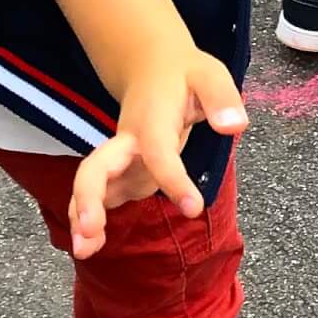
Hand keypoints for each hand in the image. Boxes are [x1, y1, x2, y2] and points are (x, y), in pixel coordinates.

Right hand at [67, 41, 247, 258]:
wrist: (152, 66)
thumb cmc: (185, 74)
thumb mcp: (210, 75)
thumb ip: (222, 100)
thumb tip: (234, 126)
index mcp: (152, 122)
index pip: (159, 154)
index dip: (173, 181)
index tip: (194, 209)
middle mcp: (128, 142)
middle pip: (97, 168)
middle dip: (90, 198)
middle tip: (90, 230)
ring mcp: (121, 159)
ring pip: (92, 187)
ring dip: (83, 217)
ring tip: (84, 250)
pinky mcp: (121, 173)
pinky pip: (101, 197)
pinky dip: (90, 220)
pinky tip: (92, 247)